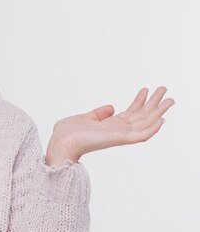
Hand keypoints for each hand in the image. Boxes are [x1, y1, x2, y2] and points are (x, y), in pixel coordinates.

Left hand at [46, 86, 174, 163]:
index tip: (146, 89)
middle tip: (165, 89)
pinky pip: (141, 136)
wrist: (61, 141)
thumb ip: (99, 114)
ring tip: (170, 99)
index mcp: (110, 126)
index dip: (139, 102)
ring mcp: (119, 135)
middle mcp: (117, 131)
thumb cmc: (68, 132)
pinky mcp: (119, 139)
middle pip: (141, 116)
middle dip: (154, 103)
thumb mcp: (86, 117)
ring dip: (158, 112)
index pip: (130, 113)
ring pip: (145, 123)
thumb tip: (111, 107)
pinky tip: (162, 119)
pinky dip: (152, 129)